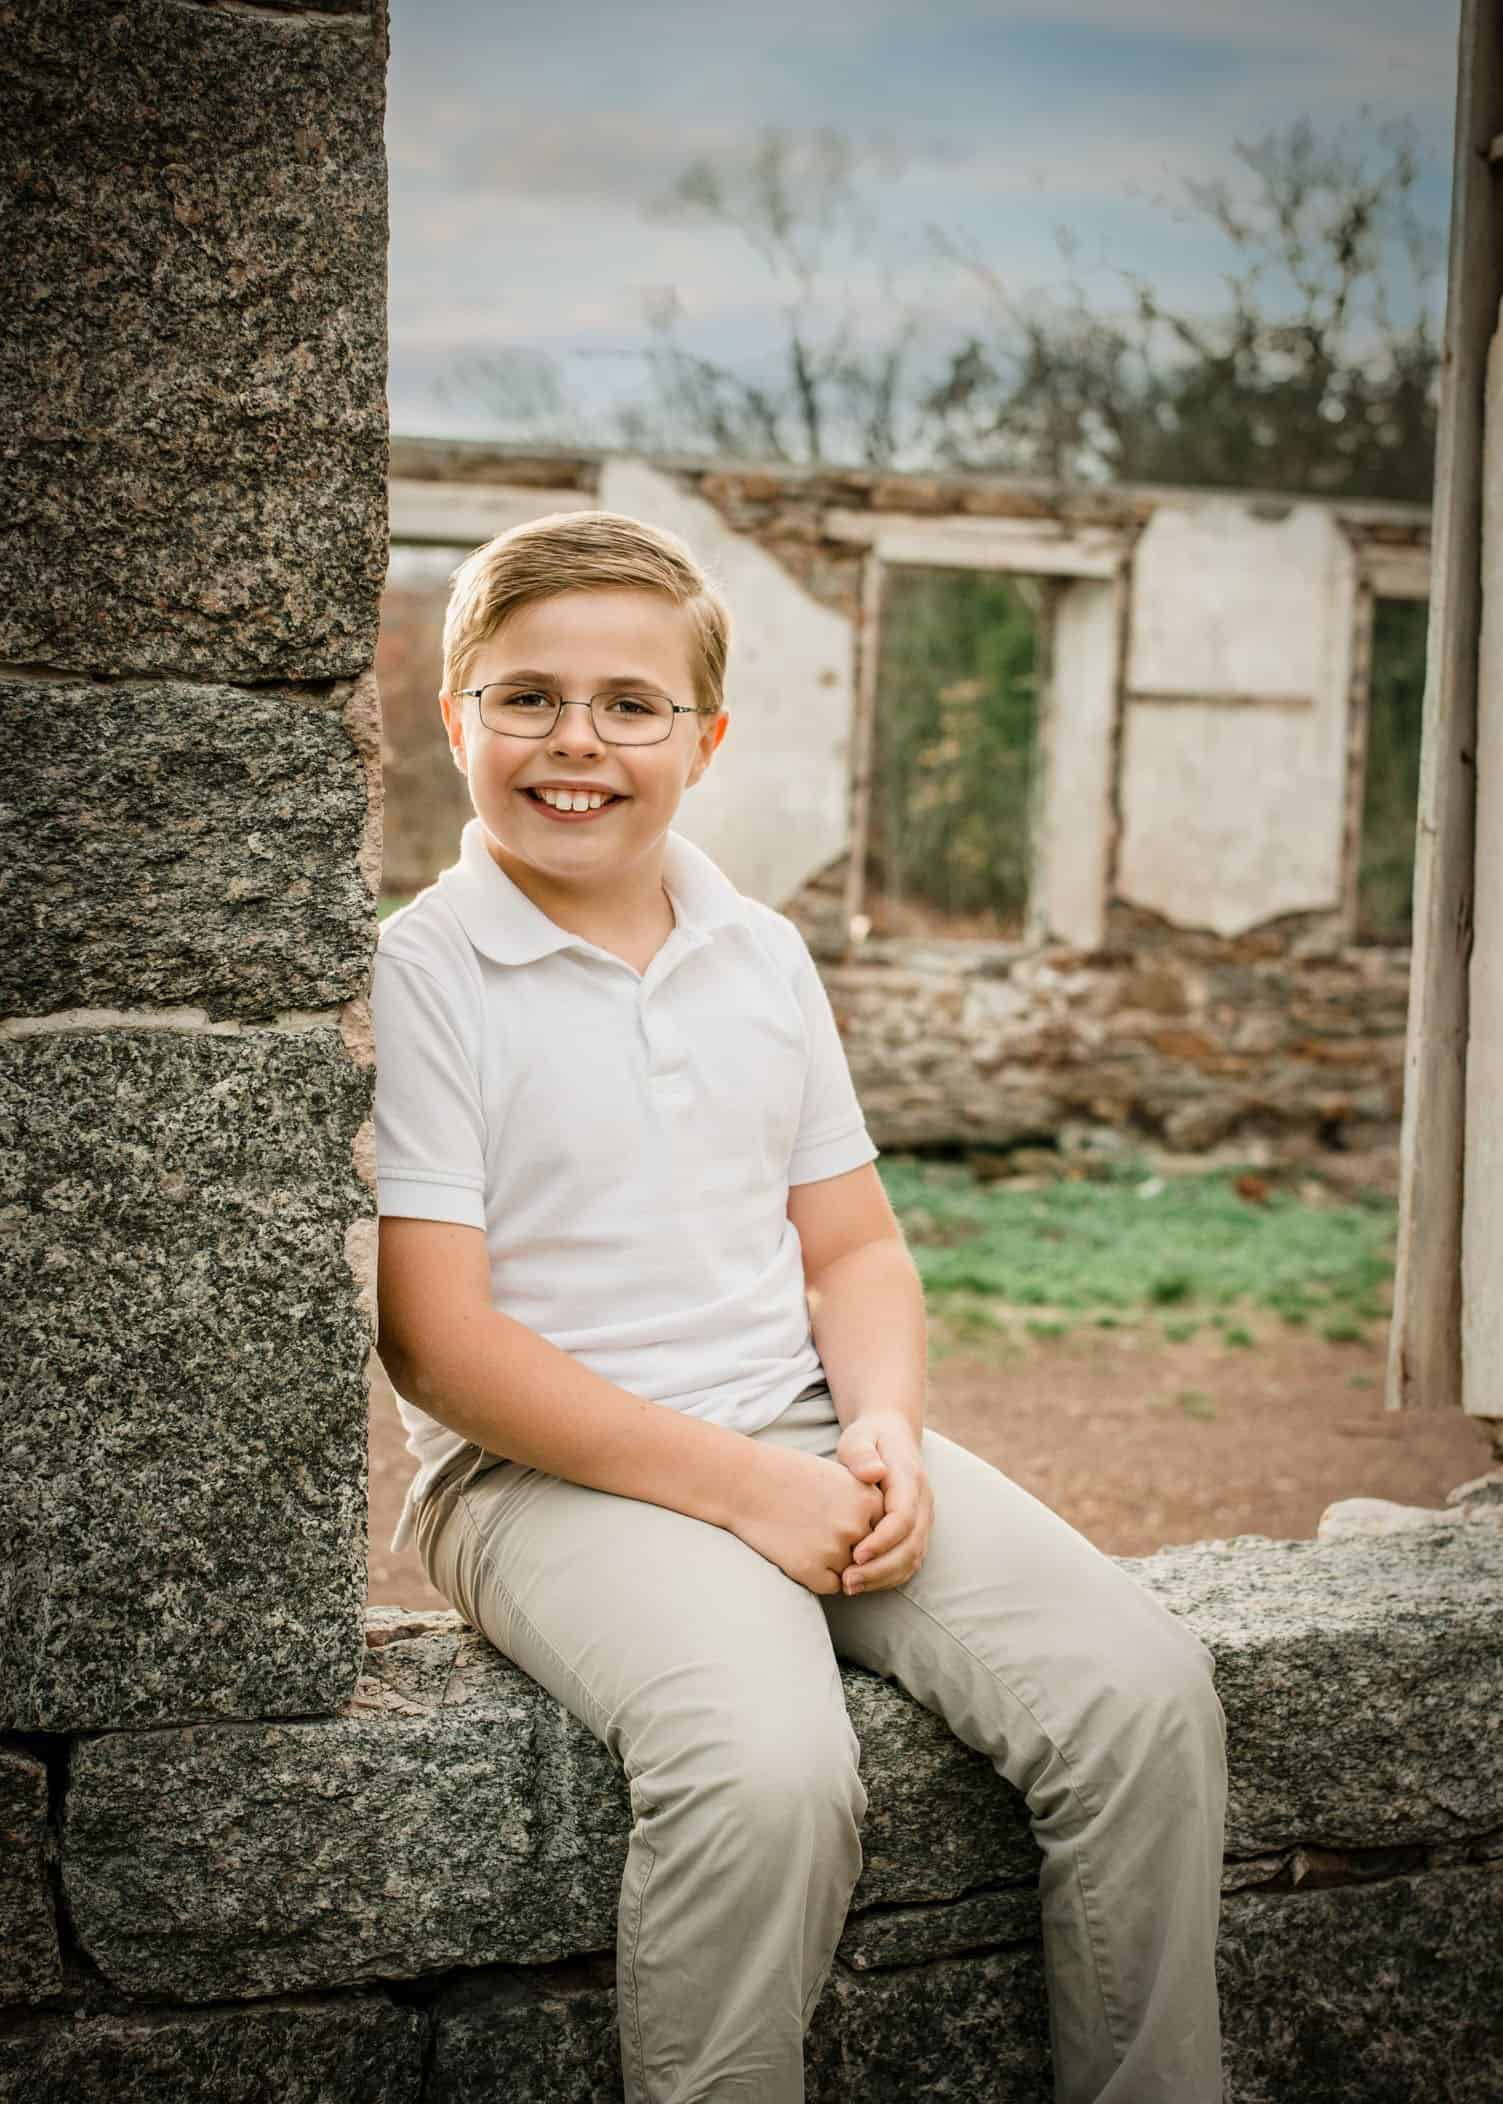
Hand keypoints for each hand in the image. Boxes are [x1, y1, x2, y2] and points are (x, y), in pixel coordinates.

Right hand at [728, 1445, 884, 1595]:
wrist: (746, 1484)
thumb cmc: (791, 1477)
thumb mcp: (839, 1478)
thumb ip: (865, 1507)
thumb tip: (880, 1546)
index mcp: (867, 1499)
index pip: (881, 1531)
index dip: (858, 1526)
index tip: (834, 1513)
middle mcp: (856, 1525)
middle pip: (868, 1554)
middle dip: (847, 1547)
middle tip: (817, 1525)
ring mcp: (834, 1549)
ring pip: (851, 1572)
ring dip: (832, 1562)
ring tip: (805, 1535)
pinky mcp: (810, 1570)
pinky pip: (829, 1585)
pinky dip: (816, 1575)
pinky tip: (797, 1550)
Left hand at [834, 1412, 933, 1595]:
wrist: (891, 1435)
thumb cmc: (869, 1439)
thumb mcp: (859, 1438)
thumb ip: (862, 1454)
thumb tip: (873, 1473)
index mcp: (910, 1480)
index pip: (903, 1518)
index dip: (882, 1541)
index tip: (856, 1555)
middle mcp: (923, 1503)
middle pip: (911, 1545)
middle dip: (881, 1568)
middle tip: (847, 1581)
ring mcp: (923, 1519)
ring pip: (913, 1559)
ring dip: (883, 1578)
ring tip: (849, 1587)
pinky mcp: (916, 1532)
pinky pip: (908, 1561)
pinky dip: (888, 1577)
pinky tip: (861, 1583)